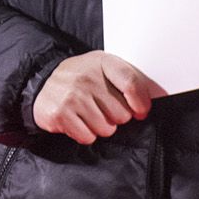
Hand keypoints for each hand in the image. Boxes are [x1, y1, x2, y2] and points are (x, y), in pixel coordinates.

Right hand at [34, 51, 164, 144]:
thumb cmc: (82, 77)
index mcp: (103, 62)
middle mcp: (86, 77)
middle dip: (116, 117)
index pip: (131, 83)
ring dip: (101, 126)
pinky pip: (88, 137)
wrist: (42, 83)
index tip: (141, 111)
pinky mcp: (60, 114)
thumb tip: (156, 99)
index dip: (141, 103)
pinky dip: (85, 134)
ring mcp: (72, 96)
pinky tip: (78, 121)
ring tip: (89, 114)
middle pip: (122, 113)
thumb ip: (131, 81)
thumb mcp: (105, 68)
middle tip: (103, 108)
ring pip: (106, 128)